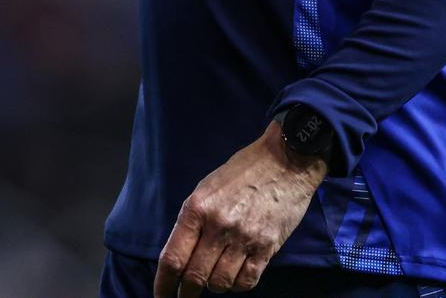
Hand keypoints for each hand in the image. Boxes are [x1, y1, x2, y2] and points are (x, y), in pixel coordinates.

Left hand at [154, 122, 326, 296]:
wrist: (284, 161)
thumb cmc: (241, 173)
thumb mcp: (206, 189)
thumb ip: (192, 221)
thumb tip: (181, 255)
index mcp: (197, 209)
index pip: (173, 258)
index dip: (164, 284)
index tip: (161, 296)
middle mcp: (218, 225)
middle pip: (195, 276)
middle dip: (186, 292)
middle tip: (185, 296)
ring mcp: (244, 238)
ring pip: (220, 282)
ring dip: (214, 286)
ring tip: (215, 276)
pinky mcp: (268, 247)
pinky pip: (247, 281)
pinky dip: (238, 285)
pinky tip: (236, 275)